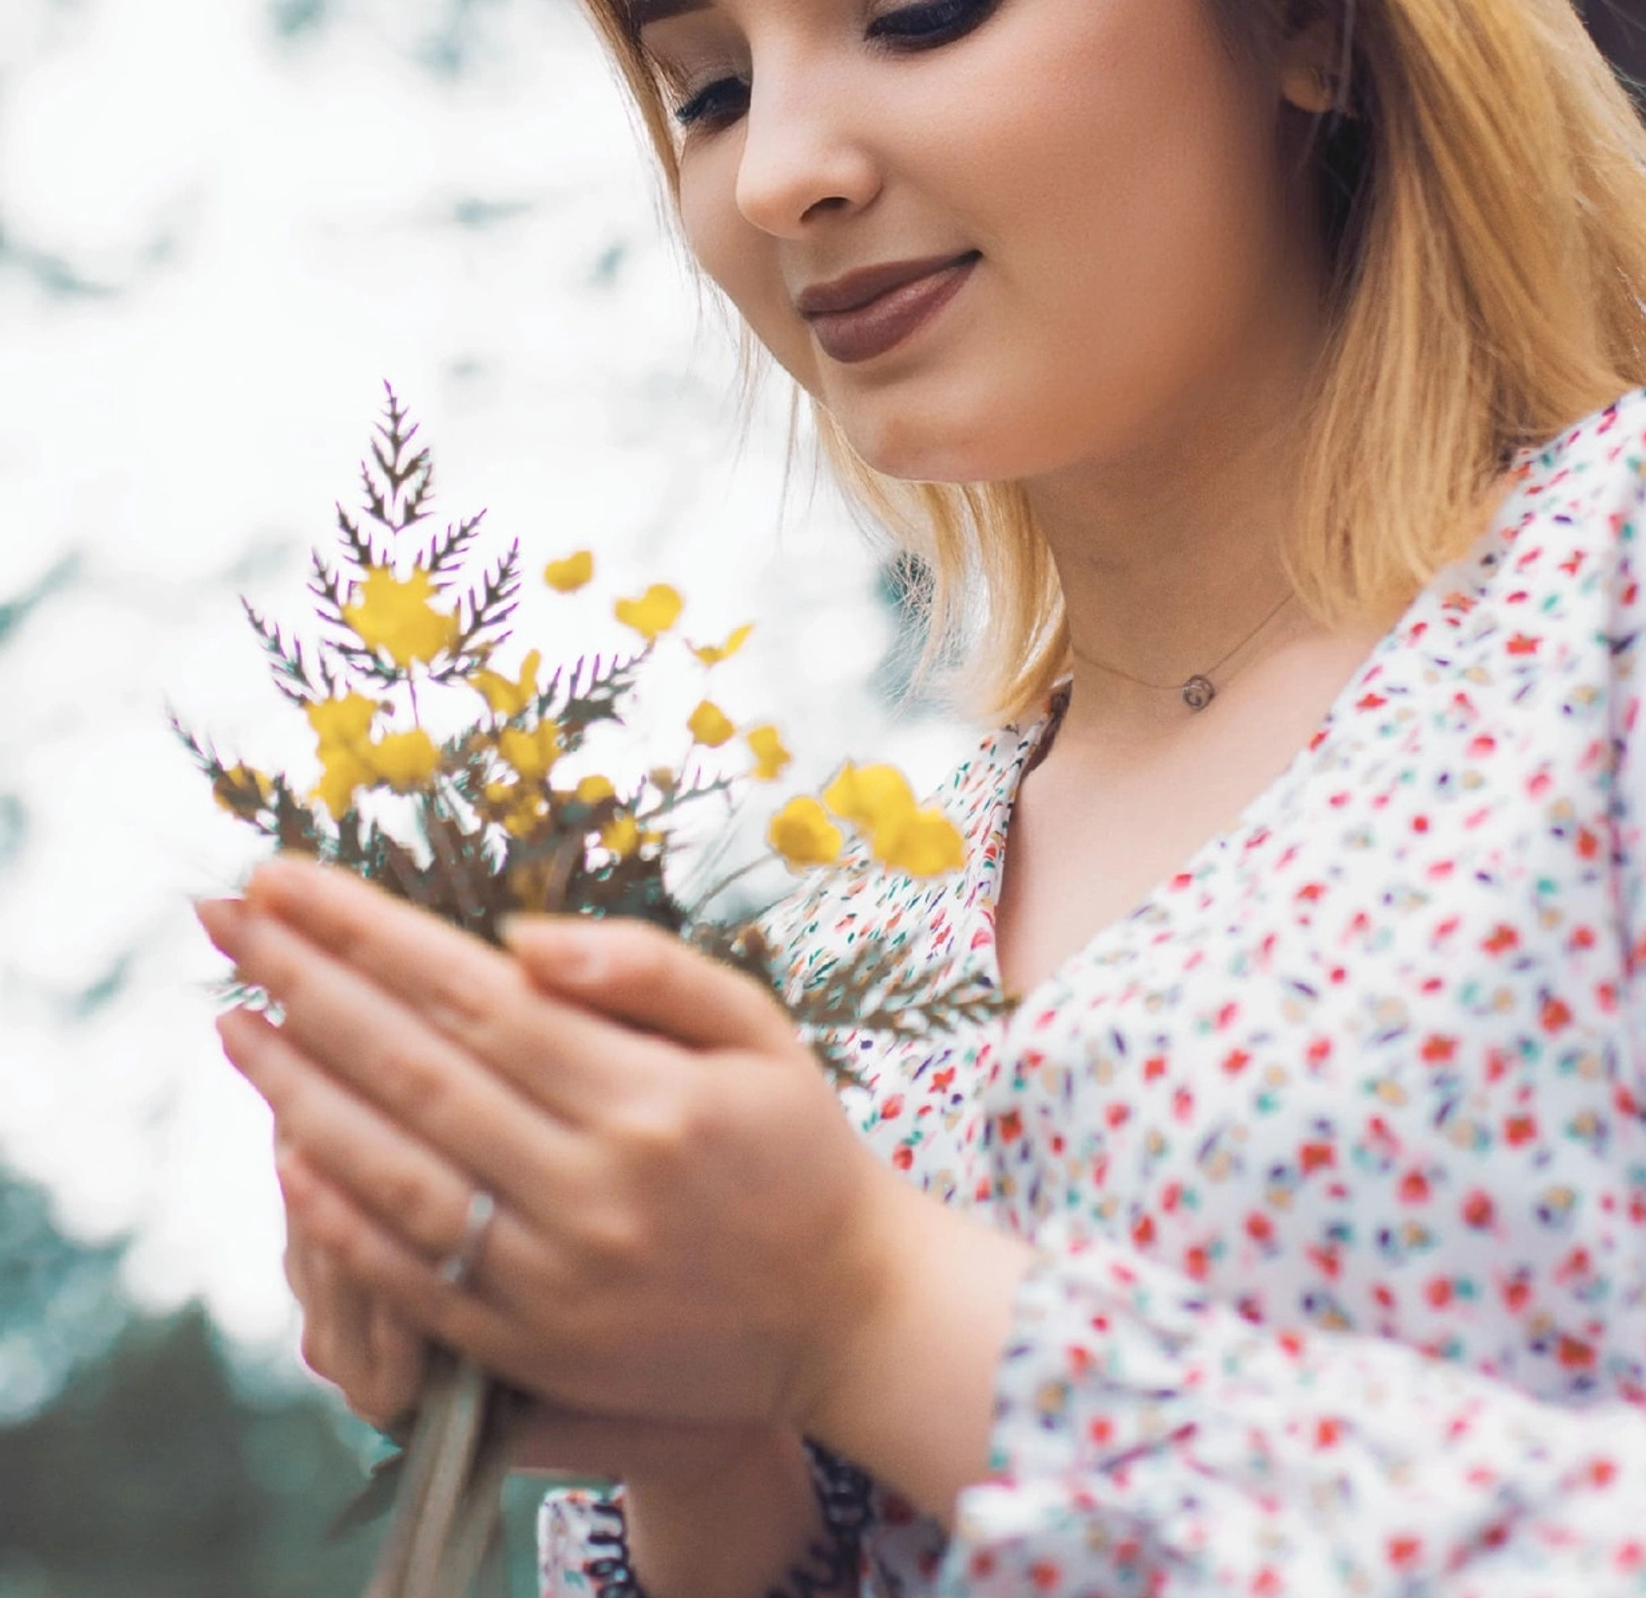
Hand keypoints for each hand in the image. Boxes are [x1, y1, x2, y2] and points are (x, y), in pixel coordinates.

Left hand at [198, 857, 906, 1440]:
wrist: (847, 1308)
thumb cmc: (800, 1144)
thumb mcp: (758, 1026)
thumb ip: (648, 969)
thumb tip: (518, 934)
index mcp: (648, 1093)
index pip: (473, 993)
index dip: (368, 932)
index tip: (287, 877)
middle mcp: (593, 1182)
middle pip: (415, 1068)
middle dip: (305, 981)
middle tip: (225, 916)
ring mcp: (557, 1273)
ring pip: (393, 1171)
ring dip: (297, 1090)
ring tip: (230, 1019)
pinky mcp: (536, 1341)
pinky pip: (412, 1274)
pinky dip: (337, 1214)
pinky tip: (285, 1151)